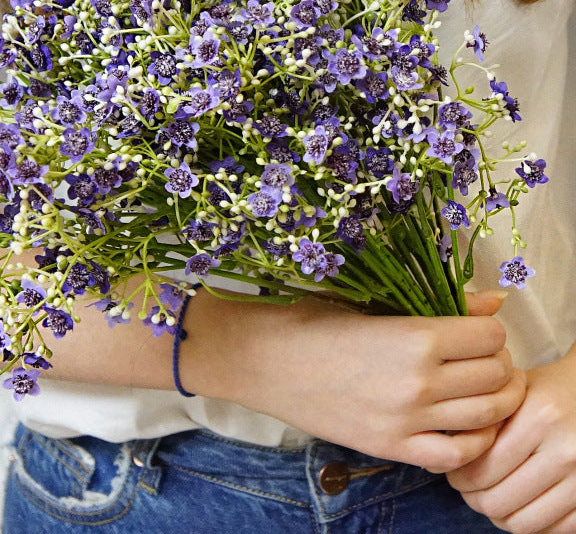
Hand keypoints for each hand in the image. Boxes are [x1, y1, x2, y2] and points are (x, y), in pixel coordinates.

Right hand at [183, 289, 525, 472]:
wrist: (262, 359)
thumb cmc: (309, 321)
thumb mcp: (370, 301)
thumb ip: (439, 304)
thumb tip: (493, 302)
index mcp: (414, 336)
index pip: (489, 335)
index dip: (486, 327)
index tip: (471, 325)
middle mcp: (419, 382)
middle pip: (495, 374)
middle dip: (494, 359)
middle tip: (474, 352)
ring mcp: (407, 420)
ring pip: (487, 414)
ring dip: (492, 396)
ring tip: (473, 383)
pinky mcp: (391, 446)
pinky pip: (457, 455)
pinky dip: (473, 440)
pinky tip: (462, 422)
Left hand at [447, 352, 575, 532]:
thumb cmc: (548, 390)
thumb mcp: (513, 392)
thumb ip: (481, 421)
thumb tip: (437, 458)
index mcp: (538, 418)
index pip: (481, 470)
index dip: (459, 478)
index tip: (454, 473)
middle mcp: (564, 450)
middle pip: (498, 501)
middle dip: (474, 498)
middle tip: (468, 488)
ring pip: (523, 522)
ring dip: (500, 515)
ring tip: (491, 497)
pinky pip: (554, 530)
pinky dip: (531, 524)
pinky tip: (520, 504)